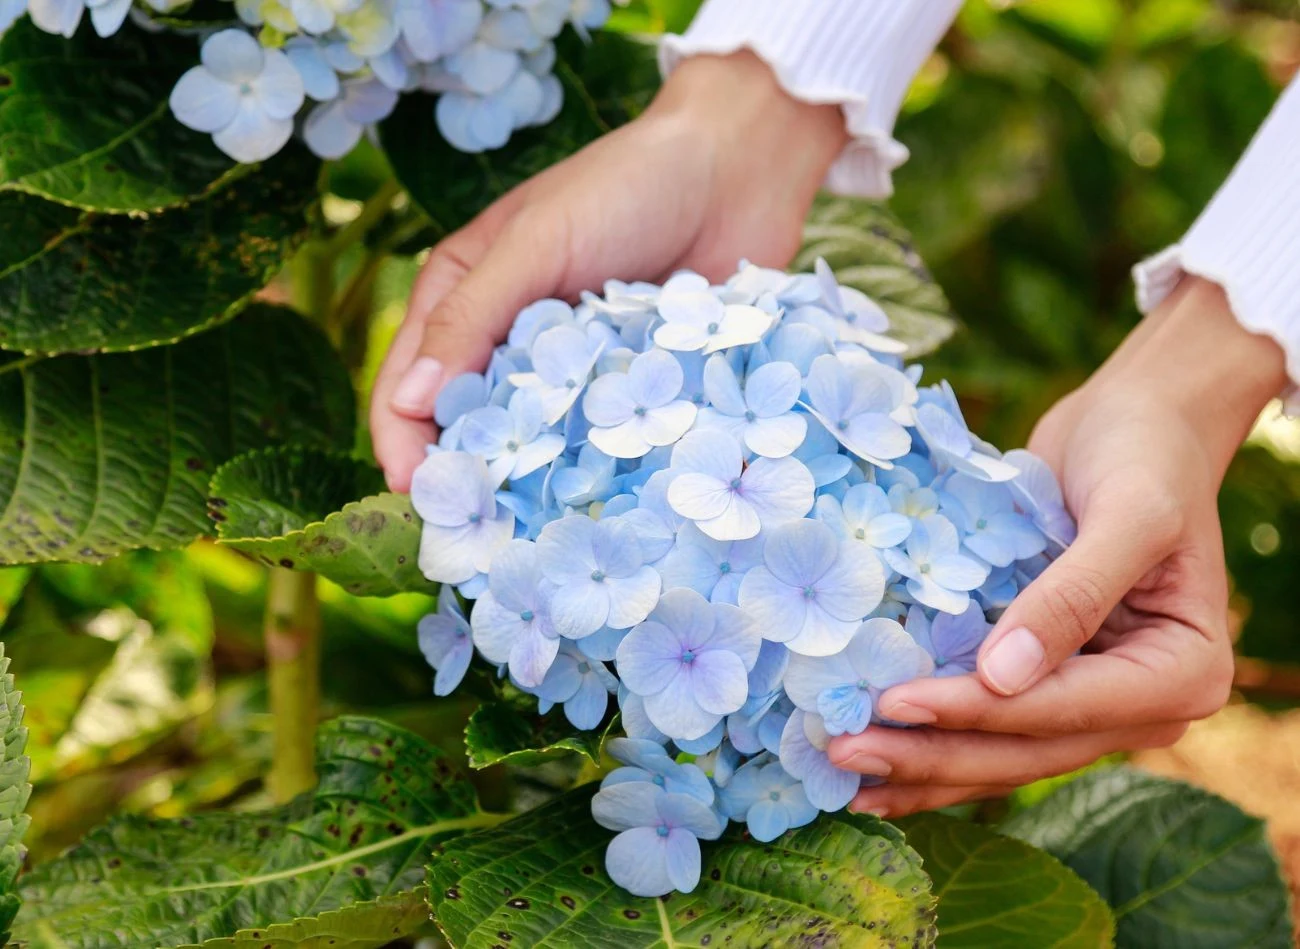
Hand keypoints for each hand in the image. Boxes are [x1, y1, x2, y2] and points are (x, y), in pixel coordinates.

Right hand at [371, 51, 848, 490]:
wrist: (736, 172)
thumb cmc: (625, 187)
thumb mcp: (537, 242)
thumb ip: (472, 317)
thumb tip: (408, 404)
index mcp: (463, 298)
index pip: (408, 387)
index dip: (404, 444)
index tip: (421, 494)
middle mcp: (509, 343)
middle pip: (466, 429)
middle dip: (465, 479)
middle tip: (476, 534)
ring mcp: (570, 372)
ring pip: (533, 447)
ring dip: (530, 487)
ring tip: (532, 535)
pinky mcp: (628, 389)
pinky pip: (600, 441)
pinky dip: (594, 471)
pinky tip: (600, 507)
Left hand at [827, 276, 1289, 816]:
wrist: (1140, 424)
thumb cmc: (1144, 455)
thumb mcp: (1128, 513)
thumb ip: (1073, 595)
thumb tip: (1002, 676)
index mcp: (1181, 674)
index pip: (1062, 709)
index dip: (975, 711)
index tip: (893, 703)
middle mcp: (1141, 705)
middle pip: (1025, 750)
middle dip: (933, 756)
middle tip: (843, 753)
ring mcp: (1093, 699)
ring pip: (1001, 755)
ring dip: (923, 768)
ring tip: (842, 776)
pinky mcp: (1049, 681)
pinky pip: (989, 725)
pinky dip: (934, 741)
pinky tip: (876, 763)